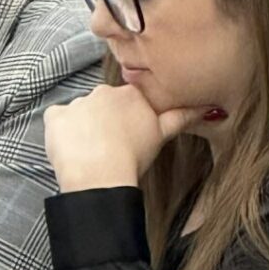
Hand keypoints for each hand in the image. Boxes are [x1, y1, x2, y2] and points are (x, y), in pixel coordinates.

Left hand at [43, 85, 204, 191]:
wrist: (102, 177)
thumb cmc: (134, 159)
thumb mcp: (163, 136)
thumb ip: (183, 117)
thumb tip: (211, 108)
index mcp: (130, 94)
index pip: (126, 101)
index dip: (125, 121)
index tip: (126, 137)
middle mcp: (103, 91)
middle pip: (102, 105)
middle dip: (103, 122)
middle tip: (109, 148)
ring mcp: (77, 103)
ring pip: (79, 113)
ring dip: (83, 128)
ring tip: (90, 153)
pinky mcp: (56, 116)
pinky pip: (57, 120)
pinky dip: (61, 132)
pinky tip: (71, 148)